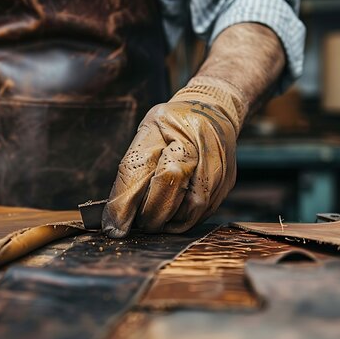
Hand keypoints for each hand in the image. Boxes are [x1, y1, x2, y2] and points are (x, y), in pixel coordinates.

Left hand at [102, 85, 240, 236]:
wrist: (214, 110)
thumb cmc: (173, 123)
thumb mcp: (147, 132)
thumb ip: (133, 168)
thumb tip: (116, 212)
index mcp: (170, 128)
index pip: (142, 170)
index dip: (125, 203)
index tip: (113, 227)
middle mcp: (198, 145)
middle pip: (169, 187)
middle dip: (150, 213)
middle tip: (138, 222)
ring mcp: (217, 165)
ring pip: (190, 209)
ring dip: (168, 220)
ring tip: (155, 218)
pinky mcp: (226, 183)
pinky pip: (203, 213)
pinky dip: (184, 219)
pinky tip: (173, 214)